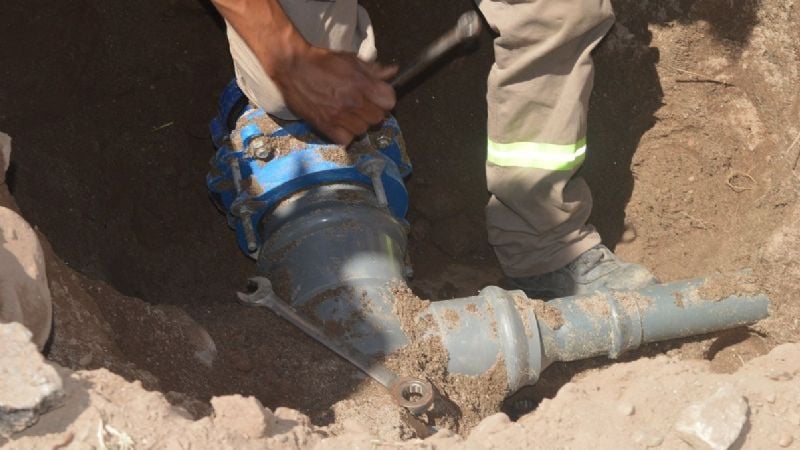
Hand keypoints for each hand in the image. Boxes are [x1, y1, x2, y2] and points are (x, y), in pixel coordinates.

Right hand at [269, 47, 396, 144]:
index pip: (389, 101)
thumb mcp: (351, 60)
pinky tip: (340, 124)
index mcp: (361, 84)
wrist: (292, 66)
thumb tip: (393, 72)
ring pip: (362, 130)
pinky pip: (346, 140)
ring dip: (359, 124)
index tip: (378, 96)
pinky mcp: (325, 126)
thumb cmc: (322, 62)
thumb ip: (374, 70)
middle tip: (362, 105)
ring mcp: (338, 116)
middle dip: (373, 111)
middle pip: (378, 118)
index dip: (385, 98)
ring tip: (349, 114)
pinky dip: (345, 135)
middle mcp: (352, 102)